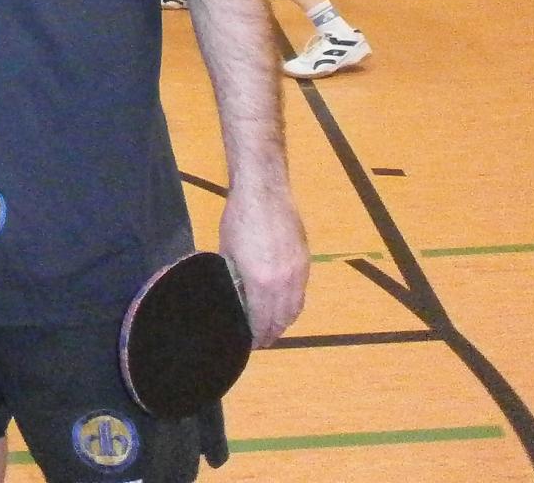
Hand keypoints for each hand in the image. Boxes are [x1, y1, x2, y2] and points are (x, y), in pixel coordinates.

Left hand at [219, 181, 308, 347]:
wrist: (265, 190)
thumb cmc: (239, 219)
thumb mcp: (228, 252)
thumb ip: (233, 278)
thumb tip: (234, 298)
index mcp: (262, 282)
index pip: (262, 321)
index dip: (257, 336)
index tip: (249, 344)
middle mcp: (285, 282)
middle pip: (283, 319)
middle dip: (272, 333)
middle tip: (260, 340)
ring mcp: (299, 271)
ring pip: (296, 308)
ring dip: (284, 321)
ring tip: (272, 327)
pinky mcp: (306, 260)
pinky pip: (302, 292)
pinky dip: (293, 304)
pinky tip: (283, 304)